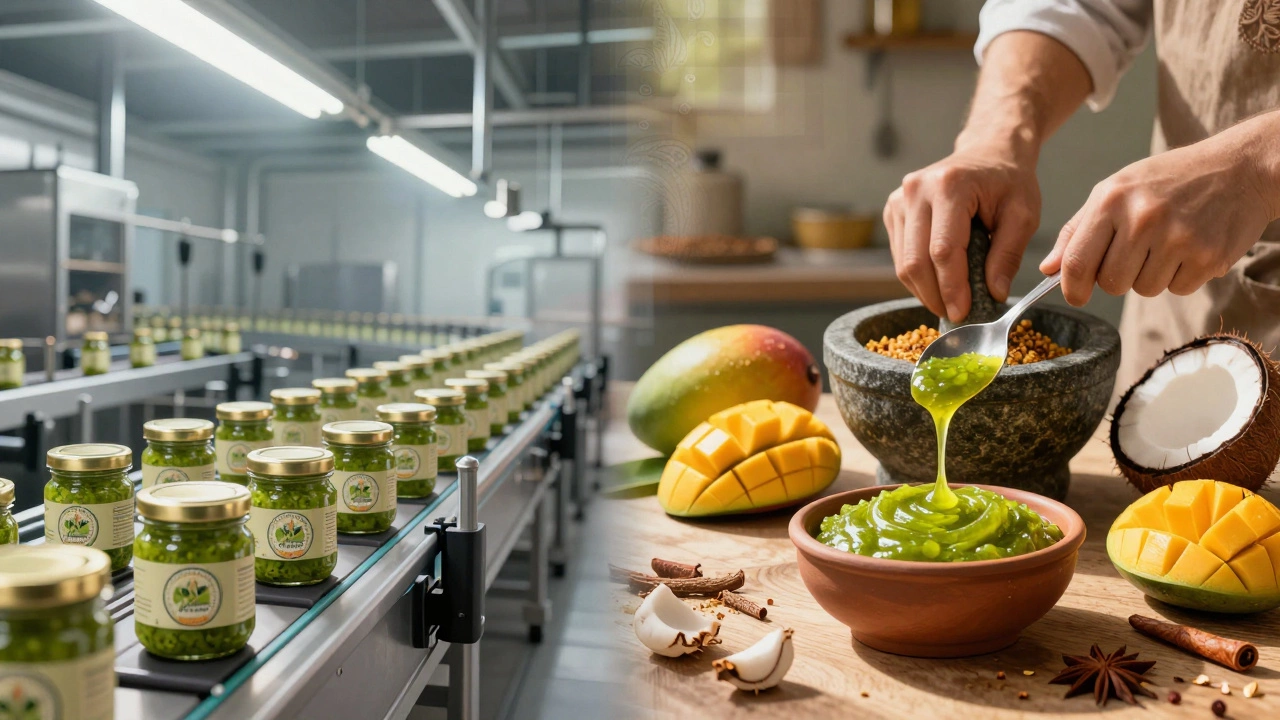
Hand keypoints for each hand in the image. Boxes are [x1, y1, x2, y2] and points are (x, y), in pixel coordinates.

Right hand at [885, 144, 1040, 321]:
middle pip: (916, 260)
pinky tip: (938, 282)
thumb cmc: (1008, 181)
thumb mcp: (1023, 215)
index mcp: (950, 186)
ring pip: (903, 262)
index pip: (943, 250)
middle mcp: (917, 190)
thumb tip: (993, 294)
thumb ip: (1008, 254)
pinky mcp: (893, 210)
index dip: (951, 287)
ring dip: (924, 290)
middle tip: (955, 315)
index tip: (963, 312)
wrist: (988, 152)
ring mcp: (899, 199)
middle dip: (935, 295)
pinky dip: (918, 276)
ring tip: (948, 302)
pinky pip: (899, 255)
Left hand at [1041, 132, 1276, 304]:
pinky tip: (1189, 247)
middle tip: (1136, 253)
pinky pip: (1178, 290)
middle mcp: (1143, 218)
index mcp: (1112, 200)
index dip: (1072, 288)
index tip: (1076, 294)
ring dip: (1151, 276)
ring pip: (1144, 289)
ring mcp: (1178, 238)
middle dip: (1117, 277)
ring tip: (1166, 243)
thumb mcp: (1114, 190)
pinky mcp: (1208, 257)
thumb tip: (1048, 270)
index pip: (1077, 262)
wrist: (1238, 167)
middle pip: (1111, 283)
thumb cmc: (1167, 180)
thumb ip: (1077, 230)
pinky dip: (1180, 276)